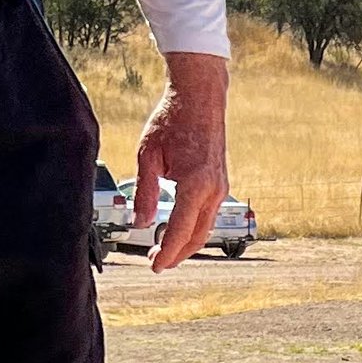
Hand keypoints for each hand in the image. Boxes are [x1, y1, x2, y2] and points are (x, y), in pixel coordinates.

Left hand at [135, 51, 230, 272]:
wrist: (200, 96)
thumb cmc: (173, 118)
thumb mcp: (148, 155)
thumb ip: (144, 192)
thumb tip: (140, 222)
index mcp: (195, 184)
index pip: (179, 231)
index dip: (166, 253)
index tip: (154, 266)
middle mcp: (213, 189)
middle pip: (197, 237)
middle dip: (177, 254)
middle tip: (156, 263)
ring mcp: (221, 186)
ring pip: (205, 227)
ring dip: (186, 243)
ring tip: (164, 249)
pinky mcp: (220, 182)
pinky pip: (209, 214)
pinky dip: (194, 227)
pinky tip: (178, 228)